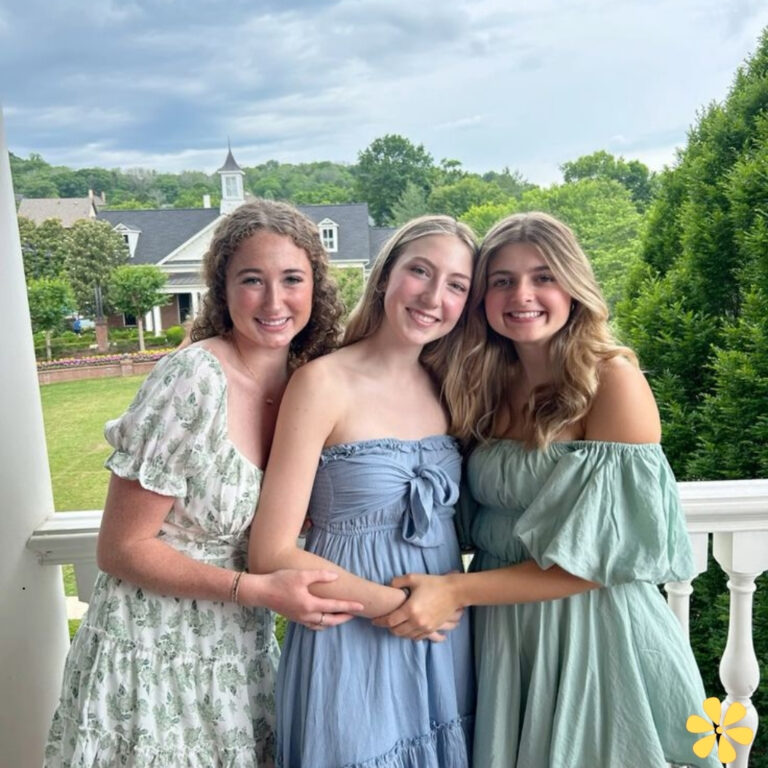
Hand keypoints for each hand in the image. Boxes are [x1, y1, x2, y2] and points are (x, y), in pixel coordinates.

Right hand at [242, 569, 363, 626]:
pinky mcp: (295, 618)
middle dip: (344, 618)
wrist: (261, 592)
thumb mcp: (301, 575)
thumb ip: (320, 576)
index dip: (349, 606)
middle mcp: (306, 615)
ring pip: (322, 625)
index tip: (361, 606)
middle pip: (330, 620)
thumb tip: (335, 576)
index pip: (334, 607)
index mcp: (310, 604)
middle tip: (355, 613)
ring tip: (343, 616)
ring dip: (334, 622)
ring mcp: (300, 618)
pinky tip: (324, 619)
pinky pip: (313, 625)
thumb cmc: (280, 581)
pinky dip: (322, 624)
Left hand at [372, 573, 462, 639]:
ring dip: (399, 632)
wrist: (454, 592)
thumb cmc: (433, 583)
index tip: (374, 621)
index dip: (379, 622)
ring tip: (396, 625)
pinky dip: (410, 635)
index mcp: (410, 609)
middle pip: (396, 631)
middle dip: (388, 628)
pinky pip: (417, 638)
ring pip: (406, 636)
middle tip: (384, 622)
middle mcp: (416, 622)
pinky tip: (408, 629)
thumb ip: (397, 582)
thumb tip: (388, 587)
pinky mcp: (432, 629)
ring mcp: (425, 627)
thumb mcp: (413, 578)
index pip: (390, 621)